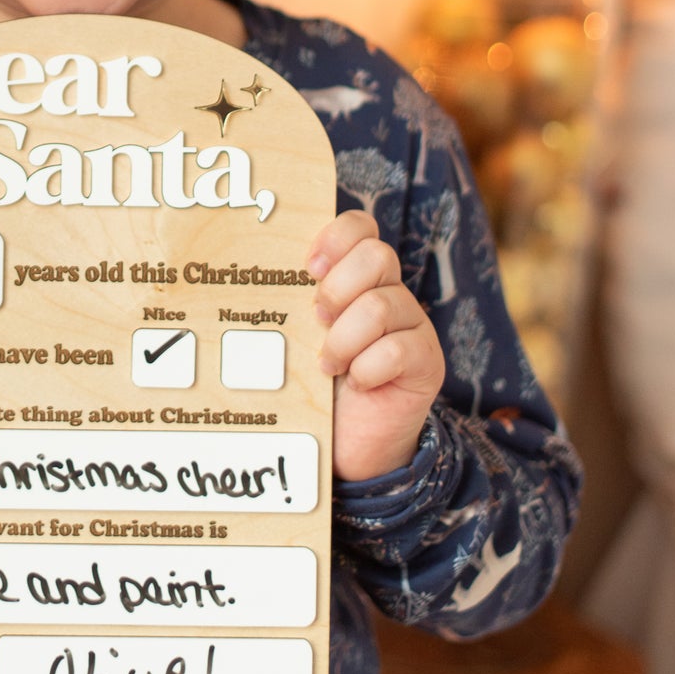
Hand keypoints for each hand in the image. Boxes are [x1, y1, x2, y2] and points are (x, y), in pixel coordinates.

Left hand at [308, 211, 444, 482]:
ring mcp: (413, 326)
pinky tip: (357, 382)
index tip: (308, 268)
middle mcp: (390, 293)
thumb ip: (290, 304)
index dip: (335, 238)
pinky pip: (400, 349)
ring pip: (381, 304)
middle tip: (317, 320)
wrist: (350, 446)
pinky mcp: (427, 362)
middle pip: (377, 255)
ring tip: (327, 365)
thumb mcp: (298, 337)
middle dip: (338, 288)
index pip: (359, 227)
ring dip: (345, 338)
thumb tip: (247, 274)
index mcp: (358, 278)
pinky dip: (369, 367)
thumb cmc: (316, 386)